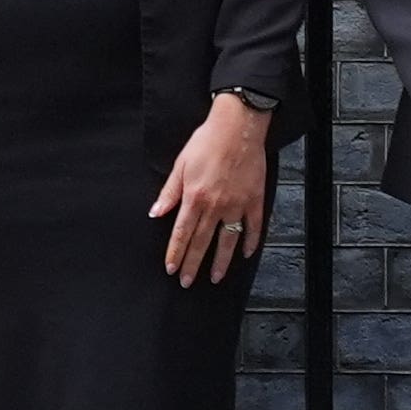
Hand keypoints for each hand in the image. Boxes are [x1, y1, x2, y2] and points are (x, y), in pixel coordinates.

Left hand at [149, 93, 272, 283]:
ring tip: (215, 278)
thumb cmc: (206, 142)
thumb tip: (156, 213)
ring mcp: (237, 204)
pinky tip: (245, 254)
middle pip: (202, 241)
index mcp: (194, 197)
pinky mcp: (255, 200)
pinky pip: (254, 227)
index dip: (176, 253)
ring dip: (221, 262)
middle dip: (192, 264)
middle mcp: (215, 205)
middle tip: (186, 282)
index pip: (182, 232)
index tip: (171, 268)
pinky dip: (251, 242)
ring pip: (228, 240)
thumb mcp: (180, 164)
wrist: (237, 127)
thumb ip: (169, 192)